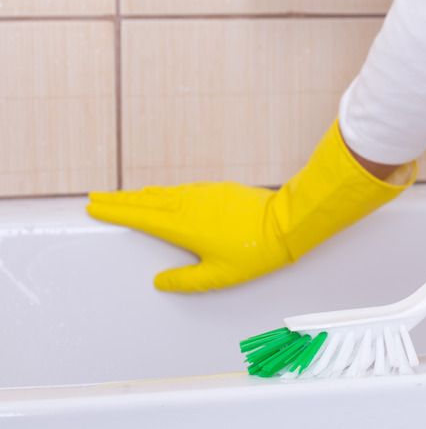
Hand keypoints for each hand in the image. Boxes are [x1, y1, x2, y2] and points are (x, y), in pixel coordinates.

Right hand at [87, 120, 415, 291]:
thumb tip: (161, 281)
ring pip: (163, 193)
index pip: (140, 218)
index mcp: (182, 226)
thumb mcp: (218, 276)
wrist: (285, 224)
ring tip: (124, 197)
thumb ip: (186, 280)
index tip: (95, 208)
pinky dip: (164, 192)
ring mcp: (203, 194)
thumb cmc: (254, 252)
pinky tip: (164, 195)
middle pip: (145, 201)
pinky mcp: (217, 190)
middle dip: (120, 200)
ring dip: (141, 195)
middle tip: (97, 197)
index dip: (116, 212)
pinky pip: (181, 190)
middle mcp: (188, 205)